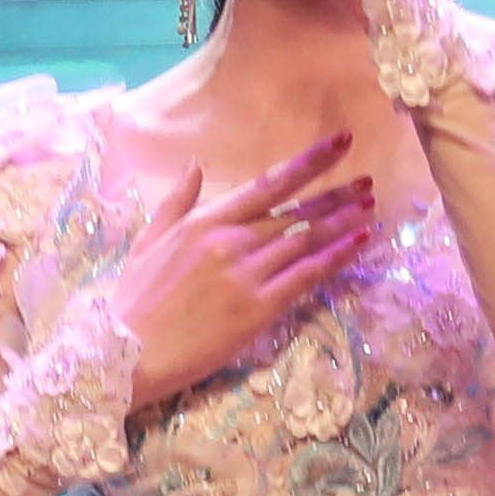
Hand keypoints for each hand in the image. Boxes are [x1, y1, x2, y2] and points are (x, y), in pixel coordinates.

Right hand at [106, 134, 375, 411]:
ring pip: (306, 241)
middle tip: (368, 181)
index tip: (339, 144)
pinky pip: (306, 277)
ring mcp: (246, 274)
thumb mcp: (148, 241)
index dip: (308, 162)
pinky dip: (337, 257)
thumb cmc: (134, 300)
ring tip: (370, 209)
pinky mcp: (257, 309)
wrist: (124, 351)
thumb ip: (176, 201)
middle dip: (336, 196)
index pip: (268, 184)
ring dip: (343, 223)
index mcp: (205, 221)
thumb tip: (194, 165)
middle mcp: (230, 241)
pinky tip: (360, 242)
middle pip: (295, 212)